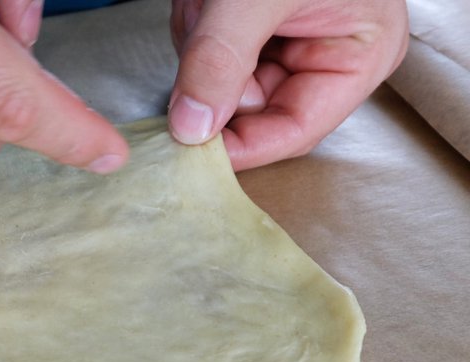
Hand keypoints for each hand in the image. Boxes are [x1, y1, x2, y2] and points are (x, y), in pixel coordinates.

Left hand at [169, 0, 408, 170]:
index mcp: (356, 56)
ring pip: (220, 79)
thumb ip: (223, 60)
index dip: (244, 146)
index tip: (194, 151)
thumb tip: (191, 127)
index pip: (296, 129)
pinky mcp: (249, 26)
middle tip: (205, 32)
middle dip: (216, 75)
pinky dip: (195, 23)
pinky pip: (206, 49)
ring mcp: (284, 39)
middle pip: (251, 107)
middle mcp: (322, 54)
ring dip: (201, 42)